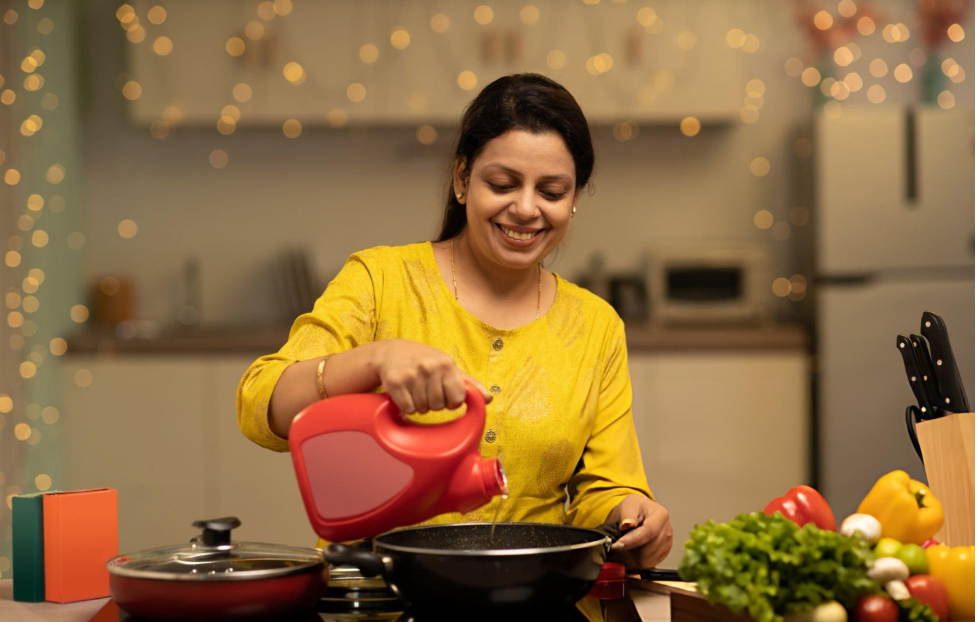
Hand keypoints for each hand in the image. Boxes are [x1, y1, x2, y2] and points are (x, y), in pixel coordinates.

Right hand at [372, 340, 491, 413]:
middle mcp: (429, 368)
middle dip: (433, 403)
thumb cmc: (425, 361)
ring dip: (420, 405)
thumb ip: (469, 384)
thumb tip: (488, 399)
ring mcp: (411, 375)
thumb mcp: (447, 367)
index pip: (457, 399)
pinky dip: (407, 406)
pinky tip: (406, 393)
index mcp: (446, 364)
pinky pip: (409, 409)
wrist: (391, 352)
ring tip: (415, 389)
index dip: (452, 401)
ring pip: (423, 409)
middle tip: (426, 389)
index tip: (445, 393)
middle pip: (439, 406)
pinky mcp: (395, 382)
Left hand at [606, 495, 672, 569]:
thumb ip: (627, 515)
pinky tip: (633, 549)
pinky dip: (638, 559)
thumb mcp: (627, 506)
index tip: (617, 545)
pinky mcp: (663, 553)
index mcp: (661, 515)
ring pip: (648, 559)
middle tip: (619, 543)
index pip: (648, 532)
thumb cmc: (632, 508)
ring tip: (627, 544)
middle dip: (631, 548)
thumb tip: (627, 524)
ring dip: (634, 555)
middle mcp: (667, 530)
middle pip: (649, 548)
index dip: (632, 540)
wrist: (637, 512)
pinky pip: (649, 563)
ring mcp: (667, 543)